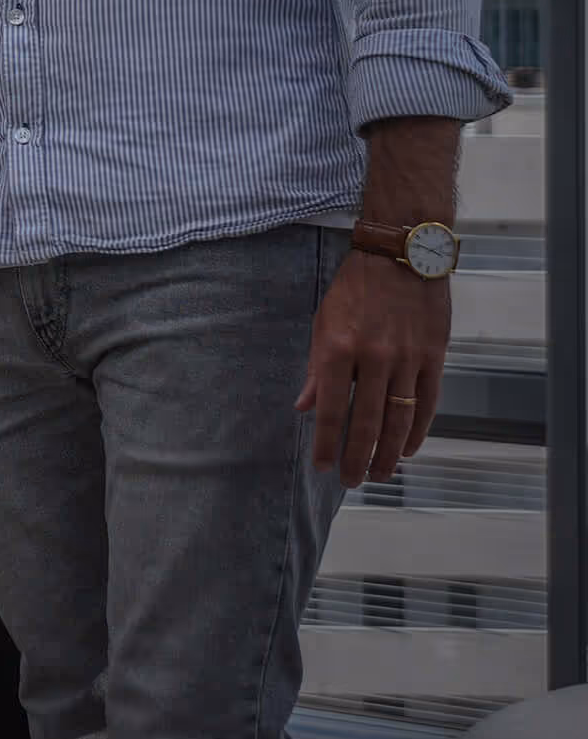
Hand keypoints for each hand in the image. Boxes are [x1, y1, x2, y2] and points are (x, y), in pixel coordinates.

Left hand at [298, 249, 450, 486]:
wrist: (401, 257)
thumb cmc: (354, 290)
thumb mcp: (323, 322)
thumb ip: (316, 369)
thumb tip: (304, 408)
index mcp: (338, 348)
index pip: (332, 408)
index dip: (327, 442)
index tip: (322, 466)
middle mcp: (373, 357)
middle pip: (366, 421)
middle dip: (357, 457)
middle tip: (351, 481)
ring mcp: (407, 359)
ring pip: (398, 419)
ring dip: (387, 453)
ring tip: (378, 475)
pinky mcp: (434, 357)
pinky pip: (427, 404)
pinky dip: (417, 431)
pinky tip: (406, 449)